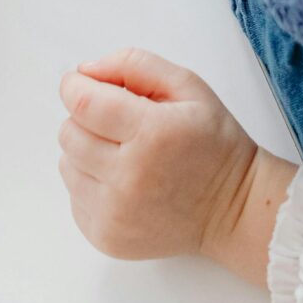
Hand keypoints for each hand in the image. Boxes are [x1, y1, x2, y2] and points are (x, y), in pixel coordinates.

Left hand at [56, 49, 290, 276]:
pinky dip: (91, 185)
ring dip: (86, 153)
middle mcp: (130, 177)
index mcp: (152, 133)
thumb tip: (84, 71)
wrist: (235, 210)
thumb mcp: (188, 86)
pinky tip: (123, 184)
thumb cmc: (213, 142)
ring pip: (67, 165)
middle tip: (118, 125)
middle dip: (86, 120)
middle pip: (69, 133)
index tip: (82, 84)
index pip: (82, 102)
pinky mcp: (108, 238)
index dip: (75, 87)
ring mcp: (116, 213)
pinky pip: (74, 198)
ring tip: (123, 156)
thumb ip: (134, 65)